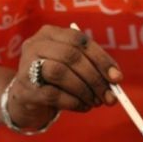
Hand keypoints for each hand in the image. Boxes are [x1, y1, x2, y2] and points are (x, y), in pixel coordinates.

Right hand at [0, 25, 121, 127]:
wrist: (26, 100)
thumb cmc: (55, 81)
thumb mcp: (73, 69)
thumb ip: (93, 69)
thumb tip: (116, 80)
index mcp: (51, 34)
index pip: (80, 40)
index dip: (101, 59)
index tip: (117, 78)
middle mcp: (36, 45)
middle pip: (71, 56)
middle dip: (95, 78)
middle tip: (109, 96)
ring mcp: (26, 66)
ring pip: (60, 72)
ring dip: (84, 90)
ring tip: (95, 102)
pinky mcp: (25, 89)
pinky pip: (53, 94)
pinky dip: (74, 102)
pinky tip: (82, 107)